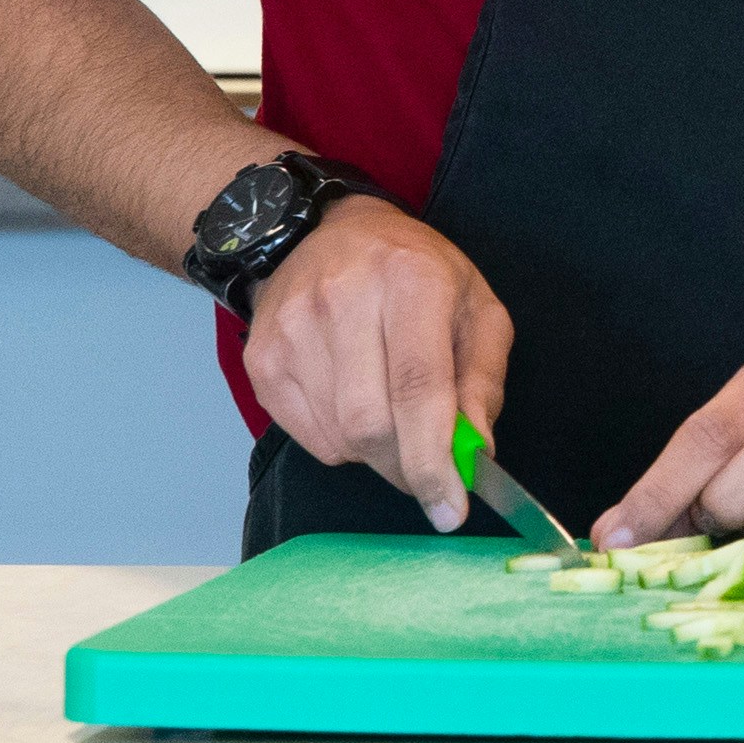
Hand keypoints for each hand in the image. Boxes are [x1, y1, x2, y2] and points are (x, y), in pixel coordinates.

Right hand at [239, 195, 512, 527]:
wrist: (326, 233)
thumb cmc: (415, 273)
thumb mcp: (475, 307)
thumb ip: (483, 379)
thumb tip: (474, 452)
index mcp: (410, 280)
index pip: (418, 388)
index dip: (433, 458)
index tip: (450, 509)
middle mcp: (344, 300)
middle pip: (371, 424)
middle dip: (406, 466)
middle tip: (428, 470)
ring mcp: (292, 330)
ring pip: (339, 438)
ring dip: (375, 453)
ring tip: (391, 414)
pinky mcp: (261, 359)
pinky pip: (309, 437)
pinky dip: (341, 442)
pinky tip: (354, 403)